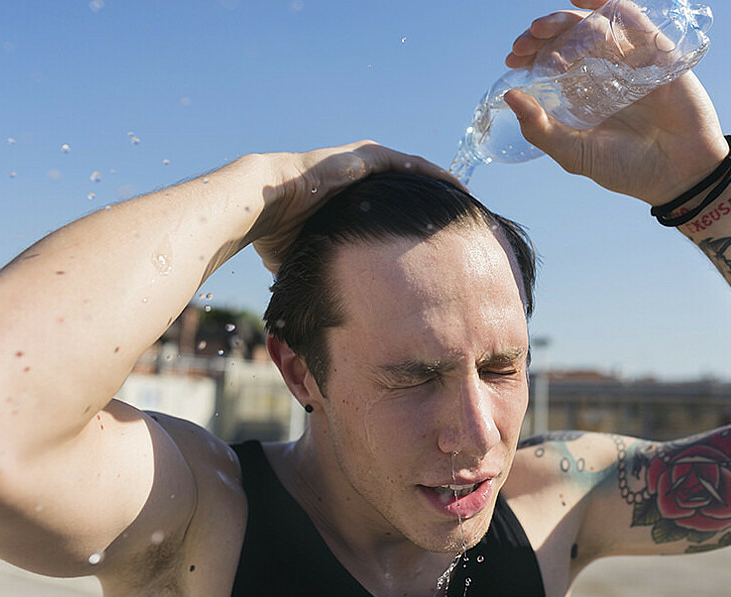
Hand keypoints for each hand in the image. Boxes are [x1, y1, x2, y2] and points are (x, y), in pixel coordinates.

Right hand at [248, 141, 456, 272]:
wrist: (263, 207)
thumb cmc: (277, 233)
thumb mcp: (308, 253)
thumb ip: (321, 269)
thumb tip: (320, 305)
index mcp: (346, 194)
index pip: (388, 202)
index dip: (413, 214)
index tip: (432, 232)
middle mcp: (358, 174)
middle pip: (406, 183)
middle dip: (432, 197)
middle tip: (458, 215)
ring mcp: (362, 162)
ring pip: (413, 171)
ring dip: (440, 183)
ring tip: (467, 197)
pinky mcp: (365, 157)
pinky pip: (409, 164)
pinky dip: (434, 173)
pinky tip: (456, 185)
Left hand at [503, 3, 728, 204]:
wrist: (676, 175)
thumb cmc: (626, 168)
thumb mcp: (574, 152)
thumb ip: (540, 129)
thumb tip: (508, 96)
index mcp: (584, 92)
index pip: (553, 60)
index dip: (532, 53)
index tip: (513, 56)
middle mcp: (605, 72)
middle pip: (570, 37)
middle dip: (543, 34)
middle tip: (524, 42)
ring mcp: (631, 60)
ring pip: (595, 24)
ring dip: (566, 21)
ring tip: (541, 30)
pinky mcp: (657, 53)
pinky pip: (631, 19)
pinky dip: (606, 5)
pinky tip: (584, 2)